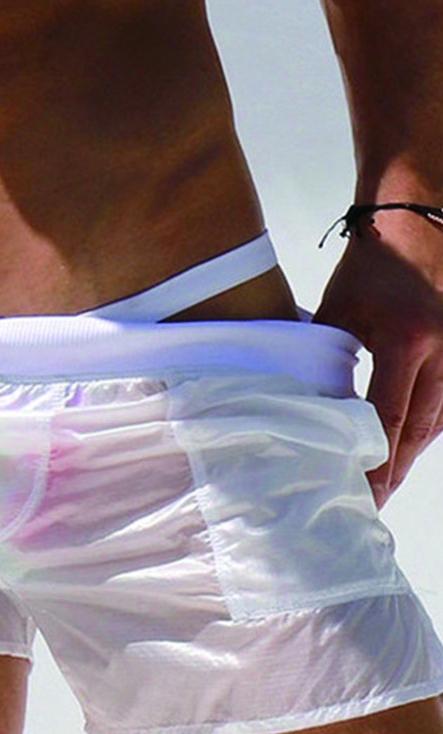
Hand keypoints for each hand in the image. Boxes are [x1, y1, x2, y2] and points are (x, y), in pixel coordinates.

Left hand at [315, 214, 442, 506]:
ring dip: (412, 455)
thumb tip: (312, 403)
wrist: (417, 220)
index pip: (388, 417)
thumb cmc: (373, 265)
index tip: (361, 494)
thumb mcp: (338, 311)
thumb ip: (325, 359)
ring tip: (385, 484)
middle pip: (420, 430)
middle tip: (373, 505)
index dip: (375, 462)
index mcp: (405, 340)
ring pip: (439, 421)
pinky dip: (428, 430)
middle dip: (395, 472)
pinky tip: (408, 449)